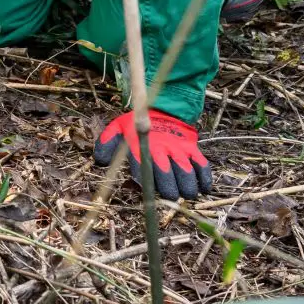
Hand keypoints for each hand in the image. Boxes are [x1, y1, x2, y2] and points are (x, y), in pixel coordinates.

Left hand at [93, 108, 212, 200]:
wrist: (162, 106)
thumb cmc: (137, 124)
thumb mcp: (118, 127)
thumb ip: (107, 142)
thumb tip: (99, 161)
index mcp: (142, 144)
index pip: (142, 163)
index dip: (144, 177)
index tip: (144, 188)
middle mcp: (162, 148)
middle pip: (167, 173)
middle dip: (169, 188)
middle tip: (169, 197)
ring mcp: (179, 149)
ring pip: (186, 171)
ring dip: (187, 186)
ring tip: (185, 194)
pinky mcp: (192, 148)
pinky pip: (202, 164)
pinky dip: (204, 178)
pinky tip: (203, 188)